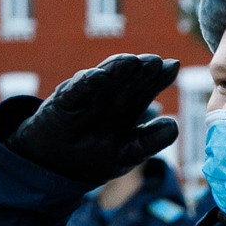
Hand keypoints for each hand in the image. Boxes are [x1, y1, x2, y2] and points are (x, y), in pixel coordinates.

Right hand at [3, 54, 181, 186]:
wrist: (52, 163)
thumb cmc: (93, 157)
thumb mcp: (126, 154)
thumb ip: (148, 141)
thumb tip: (173, 126)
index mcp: (128, 107)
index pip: (147, 87)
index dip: (159, 77)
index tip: (171, 66)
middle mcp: (109, 98)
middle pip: (128, 79)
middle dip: (141, 70)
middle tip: (155, 61)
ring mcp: (87, 97)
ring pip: (105, 79)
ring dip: (117, 68)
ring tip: (131, 62)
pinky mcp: (64, 102)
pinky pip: (76, 90)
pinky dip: (86, 83)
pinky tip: (98, 77)